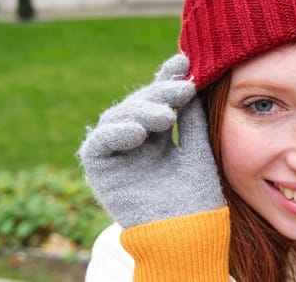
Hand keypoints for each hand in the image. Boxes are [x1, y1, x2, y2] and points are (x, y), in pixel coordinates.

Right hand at [77, 54, 223, 227]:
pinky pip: (98, 143)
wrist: (187, 233)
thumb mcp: (197, 148)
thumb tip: (190, 76)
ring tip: (166, 116)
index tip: (183, 62)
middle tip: (182, 89)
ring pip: (118, 116)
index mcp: (157, 136)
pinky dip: (116, 133)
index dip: (166, 80)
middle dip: (159, 93)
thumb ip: (190, 116)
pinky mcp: (99, 169)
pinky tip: (139, 132)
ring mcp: (116, 154)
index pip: (158, 101)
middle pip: (138, 104)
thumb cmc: (197, 197)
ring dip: (141, 111)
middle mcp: (134, 142)